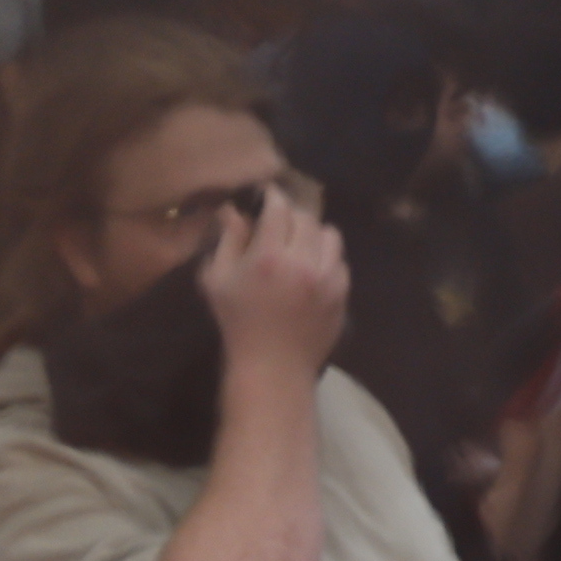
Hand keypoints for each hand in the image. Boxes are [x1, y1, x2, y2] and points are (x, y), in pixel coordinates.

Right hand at [193, 177, 348, 382]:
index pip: (279, 209)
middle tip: (280, 221)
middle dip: (292, 215)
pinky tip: (312, 267)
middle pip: (307, 219)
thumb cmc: (237, 321)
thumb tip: (234, 210)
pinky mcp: (343, 295)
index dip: (273, 196)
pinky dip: (327, 258)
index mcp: (270, 256)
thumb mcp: (218, 278)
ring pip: (330, 236)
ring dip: (314, 233)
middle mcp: (305, 263)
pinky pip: (341, 262)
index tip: (267, 195)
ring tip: (299, 242)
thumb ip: (228, 240)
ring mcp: (329, 280)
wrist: (274, 365)